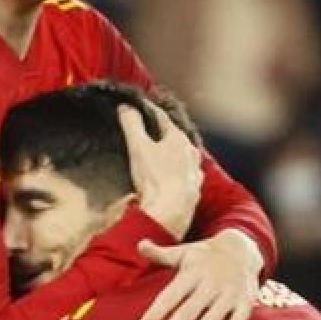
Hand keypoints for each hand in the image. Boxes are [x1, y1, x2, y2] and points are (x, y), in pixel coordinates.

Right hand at [119, 102, 202, 239]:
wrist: (170, 213)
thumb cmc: (155, 179)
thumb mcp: (138, 148)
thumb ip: (132, 125)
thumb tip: (126, 107)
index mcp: (178, 139)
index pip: (162, 118)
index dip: (148, 110)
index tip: (138, 105)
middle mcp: (190, 154)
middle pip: (175, 137)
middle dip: (163, 132)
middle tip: (150, 129)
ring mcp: (194, 173)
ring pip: (183, 157)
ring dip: (172, 153)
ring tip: (161, 153)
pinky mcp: (193, 191)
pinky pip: (185, 176)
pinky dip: (177, 173)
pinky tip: (171, 178)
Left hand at [136, 229, 263, 319]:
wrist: (242, 249)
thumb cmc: (204, 256)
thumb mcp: (183, 252)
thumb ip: (161, 254)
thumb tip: (140, 244)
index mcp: (192, 273)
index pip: (170, 295)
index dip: (156, 313)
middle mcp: (211, 284)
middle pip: (188, 312)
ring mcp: (230, 294)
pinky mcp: (246, 303)